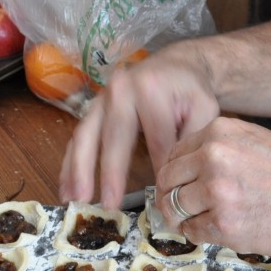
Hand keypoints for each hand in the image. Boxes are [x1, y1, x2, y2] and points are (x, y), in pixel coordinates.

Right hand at [59, 45, 219, 207]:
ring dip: (78, 171)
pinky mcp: (92, 108)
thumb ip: (191, 142)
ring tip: (75, 200)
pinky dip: (70, 164)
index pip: (156, 140)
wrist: (176, 64)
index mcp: (150, 89)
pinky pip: (78, 137)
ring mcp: (102, 98)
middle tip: (106, 205)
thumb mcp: (204, 110)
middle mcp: (120, 90)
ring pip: (86, 137)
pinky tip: (66, 188)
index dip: (158, 171)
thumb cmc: (191, 90)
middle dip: (108, 174)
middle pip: (112, 137)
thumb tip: (174, 180)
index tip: (160, 200)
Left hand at [155, 117, 270, 256]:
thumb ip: (224, 149)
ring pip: (175, 207)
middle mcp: (213, 157)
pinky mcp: (224, 224)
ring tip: (201, 222)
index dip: (176, 173)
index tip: (181, 186)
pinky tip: (219, 231)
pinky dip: (199, 235)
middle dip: (170, 196)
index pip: (175, 152)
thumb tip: (193, 167)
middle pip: (167, 180)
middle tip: (180, 209)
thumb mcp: (259, 141)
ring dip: (183, 218)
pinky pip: (193, 231)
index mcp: (221, 132)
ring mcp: (216, 192)